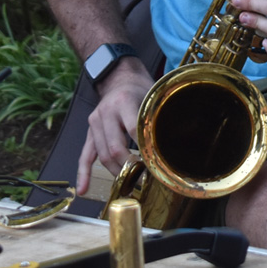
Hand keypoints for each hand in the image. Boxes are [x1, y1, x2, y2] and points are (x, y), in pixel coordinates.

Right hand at [78, 57, 150, 194]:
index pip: (132, 131)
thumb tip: (183, 138)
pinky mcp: (90, 131)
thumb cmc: (140, 90)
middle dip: (129, 166)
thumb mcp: (152, 98)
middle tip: (143, 178)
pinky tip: (84, 189)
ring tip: (129, 183)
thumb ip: (159, 118)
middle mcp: (106, 112)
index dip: (144, 150)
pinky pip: (85, 155)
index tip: (155, 165)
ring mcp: (95, 122)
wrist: (120, 78)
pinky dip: (84, 173)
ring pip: (103, 154)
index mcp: (124, 102)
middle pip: (115, 148)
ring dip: (116, 171)